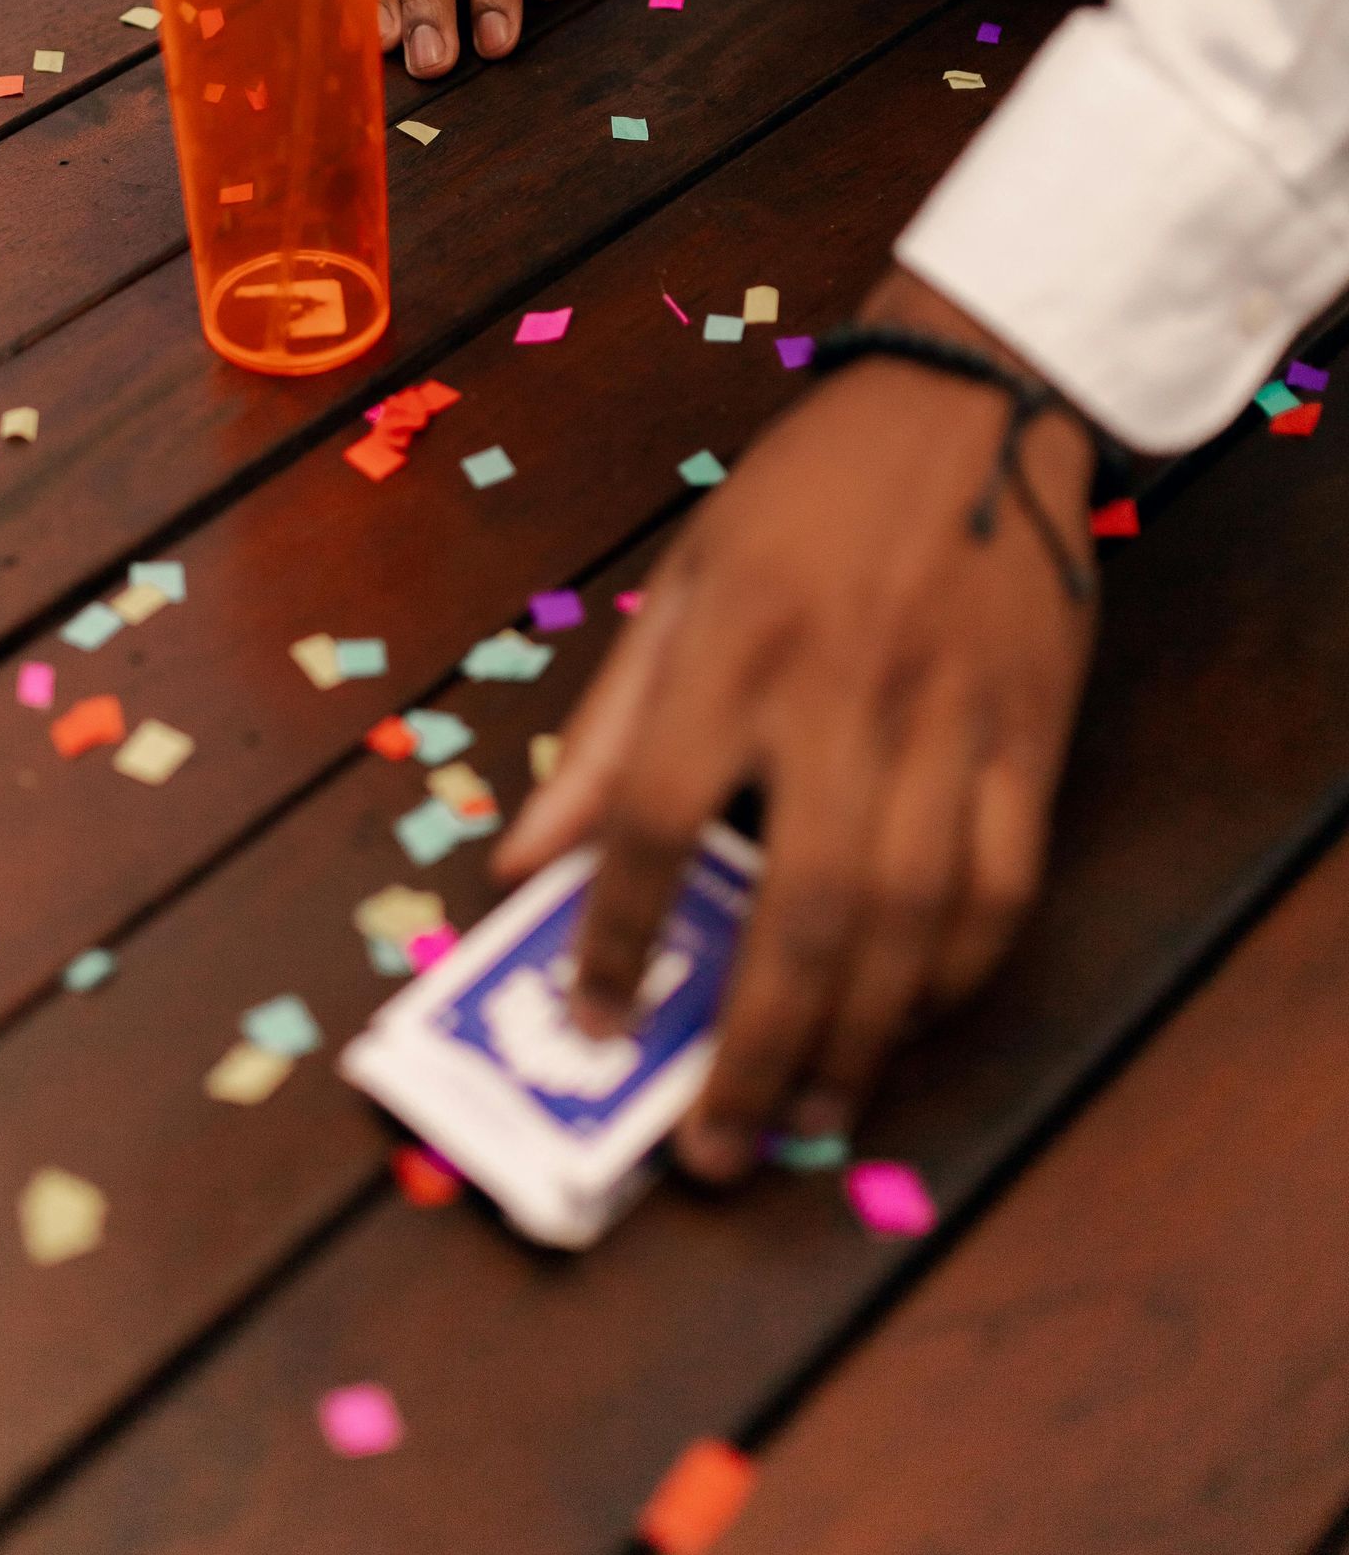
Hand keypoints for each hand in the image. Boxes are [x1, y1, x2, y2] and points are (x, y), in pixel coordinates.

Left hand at [494, 270, 1099, 1179]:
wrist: (968, 406)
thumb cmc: (801, 499)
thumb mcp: (678, 587)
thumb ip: (604, 734)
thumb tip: (522, 864)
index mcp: (731, 649)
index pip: (656, 820)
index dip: (615, 937)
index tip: (588, 1024)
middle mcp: (839, 694)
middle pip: (799, 911)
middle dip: (752, 1050)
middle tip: (714, 1148)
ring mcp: (948, 719)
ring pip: (909, 920)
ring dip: (858, 1042)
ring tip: (807, 1119)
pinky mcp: (1032, 733)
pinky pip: (1003, 884)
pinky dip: (958, 972)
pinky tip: (910, 1020)